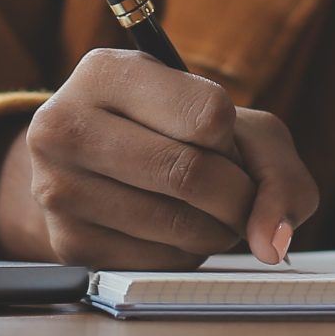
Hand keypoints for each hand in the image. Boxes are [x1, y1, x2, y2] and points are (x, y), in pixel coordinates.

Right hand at [0, 49, 318, 267]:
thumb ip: (278, 172)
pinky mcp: (66, 243)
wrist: (98, 169)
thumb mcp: (235, 126)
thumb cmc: (177, 138)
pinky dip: (186, 256)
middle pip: (192, 175)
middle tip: (235, 197)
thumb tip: (273, 244)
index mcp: (106, 72)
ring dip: (218, 232)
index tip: (223, 146)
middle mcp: (64, 124)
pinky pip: (157, 263)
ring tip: (205, 213)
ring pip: (178, 226)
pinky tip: (170, 233)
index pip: (210, 115)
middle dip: (237, 198)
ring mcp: (57, 187)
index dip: (234, 143)